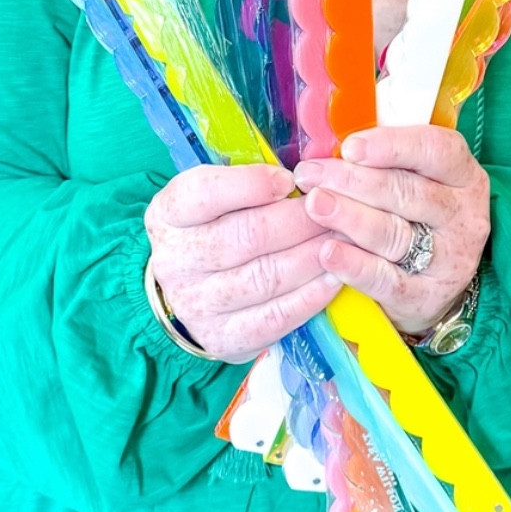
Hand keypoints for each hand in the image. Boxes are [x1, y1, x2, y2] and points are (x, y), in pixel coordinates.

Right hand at [144, 163, 338, 362]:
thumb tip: (300, 173)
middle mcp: (176, 261)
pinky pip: (275, 317)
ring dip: (312, 256)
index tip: (289, 179)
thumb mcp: (211, 197)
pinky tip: (333, 277)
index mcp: (169, 214)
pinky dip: (310, 297)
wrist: (188, 292)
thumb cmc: (212, 229)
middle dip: (298, 219)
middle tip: (332, 208)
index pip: (204, 193)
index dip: (250, 184)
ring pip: (265, 277)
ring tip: (341, 238)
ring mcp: (198, 305)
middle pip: (246, 236)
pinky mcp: (224, 338)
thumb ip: (244, 181)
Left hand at [293, 126, 489, 335]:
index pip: (434, 149)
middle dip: (352, 180)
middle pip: (406, 191)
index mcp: (463, 174)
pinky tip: (328, 252)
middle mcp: (463, 215)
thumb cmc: (414, 214)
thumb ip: (382, 160)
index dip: (391, 145)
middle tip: (310, 175)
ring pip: (394, 234)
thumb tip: (328, 146)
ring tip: (314, 205)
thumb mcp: (416, 178)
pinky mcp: (429, 297)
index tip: (349, 147)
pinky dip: (355, 265)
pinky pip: (387, 280)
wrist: (433, 283)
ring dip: (349, 217)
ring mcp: (450, 259)